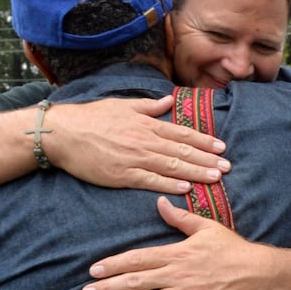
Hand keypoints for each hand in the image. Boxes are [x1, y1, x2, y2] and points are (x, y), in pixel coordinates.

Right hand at [45, 95, 228, 193]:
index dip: (204, 141)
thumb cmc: (91, 117)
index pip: (182, 134)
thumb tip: (169, 101)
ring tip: (216, 178)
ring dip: (196, 173)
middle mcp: (145, 141)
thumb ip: (148, 106)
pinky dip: (170, 184)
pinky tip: (186, 188)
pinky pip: (151, 180)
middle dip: (207, 159)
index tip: (221, 147)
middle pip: (182, 152)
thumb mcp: (122, 105)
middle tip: (227, 166)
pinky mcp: (123, 175)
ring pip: (172, 167)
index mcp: (146, 124)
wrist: (63, 132)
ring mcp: (135, 158)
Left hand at [81, 196, 268, 289]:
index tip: (93, 271)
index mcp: (176, 253)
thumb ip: (180, 218)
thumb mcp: (207, 227)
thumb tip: (160, 203)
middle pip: (134, 281)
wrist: (259, 273)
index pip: (137, 258)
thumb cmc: (233, 249)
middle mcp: (176, 274)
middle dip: (107, 288)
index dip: (113, 265)